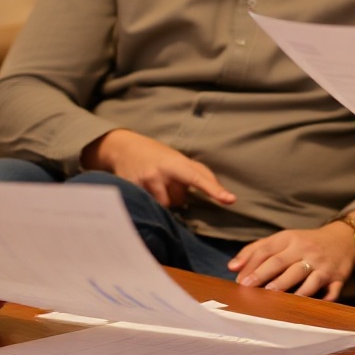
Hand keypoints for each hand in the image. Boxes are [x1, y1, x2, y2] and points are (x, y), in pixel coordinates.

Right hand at [83, 128, 235, 211]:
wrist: (124, 147)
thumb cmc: (159, 155)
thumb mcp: (180, 159)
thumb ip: (201, 175)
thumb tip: (225, 196)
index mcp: (178, 163)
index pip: (200, 178)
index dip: (214, 190)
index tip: (229, 199)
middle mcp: (163, 171)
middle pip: (178, 201)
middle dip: (173, 195)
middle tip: (164, 181)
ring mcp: (146, 181)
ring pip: (163, 206)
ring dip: (161, 200)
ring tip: (153, 186)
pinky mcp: (132, 188)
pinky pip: (147, 206)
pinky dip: (147, 201)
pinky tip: (142, 189)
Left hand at [228, 223, 354, 300]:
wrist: (345, 239)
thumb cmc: (307, 243)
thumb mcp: (284, 239)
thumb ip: (257, 250)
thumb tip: (232, 267)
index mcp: (290, 238)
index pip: (267, 250)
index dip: (252, 265)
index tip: (241, 280)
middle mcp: (306, 249)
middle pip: (281, 262)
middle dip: (264, 275)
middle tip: (249, 288)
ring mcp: (322, 264)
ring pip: (303, 276)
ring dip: (288, 286)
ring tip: (273, 296)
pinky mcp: (337, 278)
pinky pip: (328, 290)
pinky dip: (319, 299)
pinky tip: (306, 306)